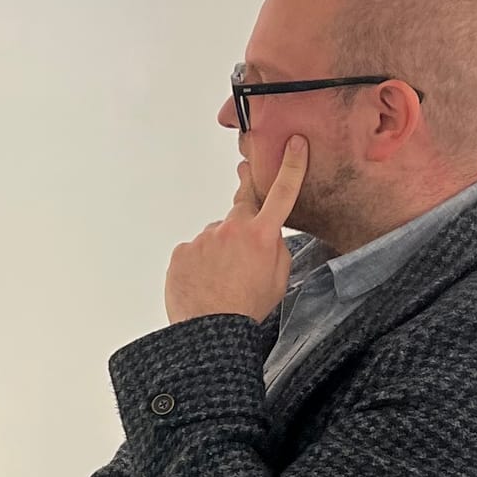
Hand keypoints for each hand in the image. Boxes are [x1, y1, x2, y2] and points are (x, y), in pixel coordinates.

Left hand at [164, 138, 307, 324]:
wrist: (210, 332)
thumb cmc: (248, 310)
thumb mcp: (279, 279)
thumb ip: (275, 249)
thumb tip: (265, 236)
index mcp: (263, 236)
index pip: (282, 193)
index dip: (291, 166)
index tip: (294, 143)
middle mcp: (232, 229)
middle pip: (241, 208)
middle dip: (245, 216)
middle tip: (243, 239)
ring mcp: (203, 239)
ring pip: (215, 236)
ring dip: (219, 251)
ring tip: (220, 282)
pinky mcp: (182, 252)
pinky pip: (193, 252)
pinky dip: (198, 265)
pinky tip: (203, 285)